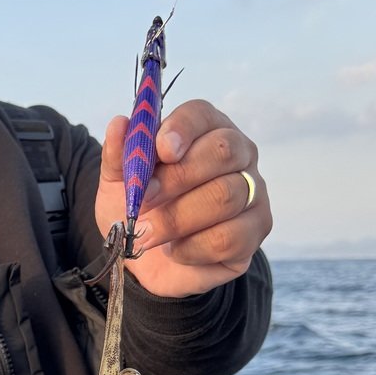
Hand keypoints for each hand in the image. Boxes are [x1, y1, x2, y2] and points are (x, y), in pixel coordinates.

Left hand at [95, 99, 270, 296]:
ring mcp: (253, 192)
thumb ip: (120, 155)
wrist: (151, 260)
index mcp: (204, 131)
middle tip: (142, 201)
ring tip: (147, 233)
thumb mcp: (119, 183)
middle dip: (177, 178)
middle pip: (222, 152)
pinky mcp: (256, 230)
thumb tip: (119, 124)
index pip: (202, 114)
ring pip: (225, 196)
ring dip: (177, 219)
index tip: (160, 150)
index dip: (182, 129)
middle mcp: (238, 155)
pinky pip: (228, 237)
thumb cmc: (143, 210)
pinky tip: (175, 250)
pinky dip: (192, 247)